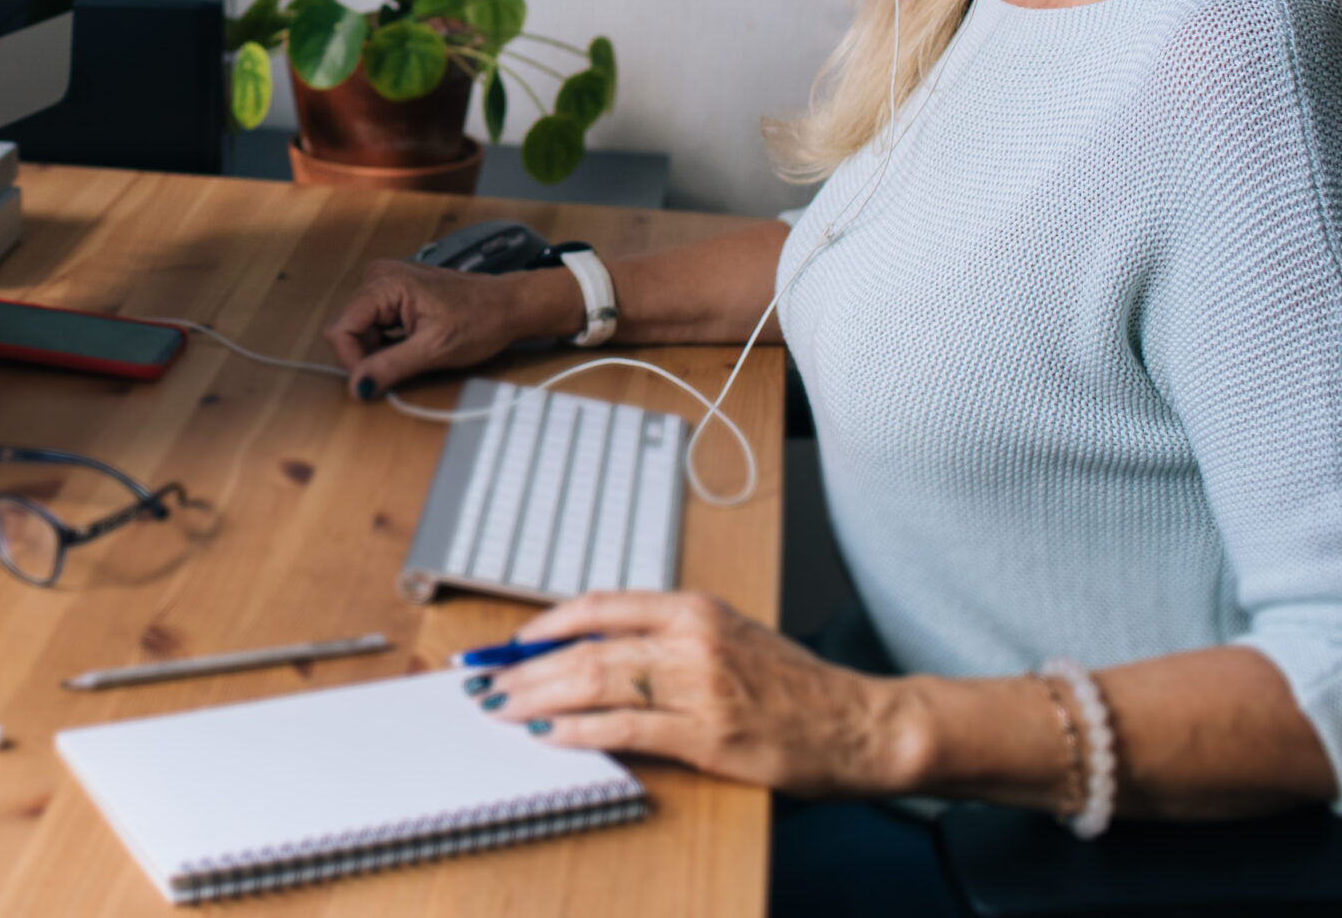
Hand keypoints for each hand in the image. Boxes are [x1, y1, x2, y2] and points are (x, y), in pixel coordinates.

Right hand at [320, 259, 577, 399]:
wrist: (509, 305)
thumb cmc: (481, 320)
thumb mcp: (434, 349)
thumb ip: (390, 366)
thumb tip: (357, 386)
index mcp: (385, 283)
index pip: (341, 329)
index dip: (354, 360)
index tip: (376, 380)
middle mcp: (378, 276)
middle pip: (347, 328)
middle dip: (367, 355)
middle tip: (404, 365)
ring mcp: (385, 282)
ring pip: (358, 329)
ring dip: (378, 349)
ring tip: (413, 351)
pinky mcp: (392, 292)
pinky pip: (372, 323)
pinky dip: (386, 341)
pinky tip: (412, 343)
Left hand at [477, 592, 918, 797]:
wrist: (860, 724)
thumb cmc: (795, 685)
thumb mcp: (729, 636)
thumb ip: (666, 636)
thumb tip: (591, 649)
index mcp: (693, 607)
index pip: (598, 605)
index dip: (541, 625)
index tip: (502, 643)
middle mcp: (691, 638)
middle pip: (585, 646)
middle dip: (522, 666)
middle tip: (481, 681)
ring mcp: (699, 686)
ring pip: (596, 682)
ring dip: (537, 696)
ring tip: (500, 708)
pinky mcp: (708, 736)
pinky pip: (627, 729)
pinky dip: (579, 732)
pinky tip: (549, 736)